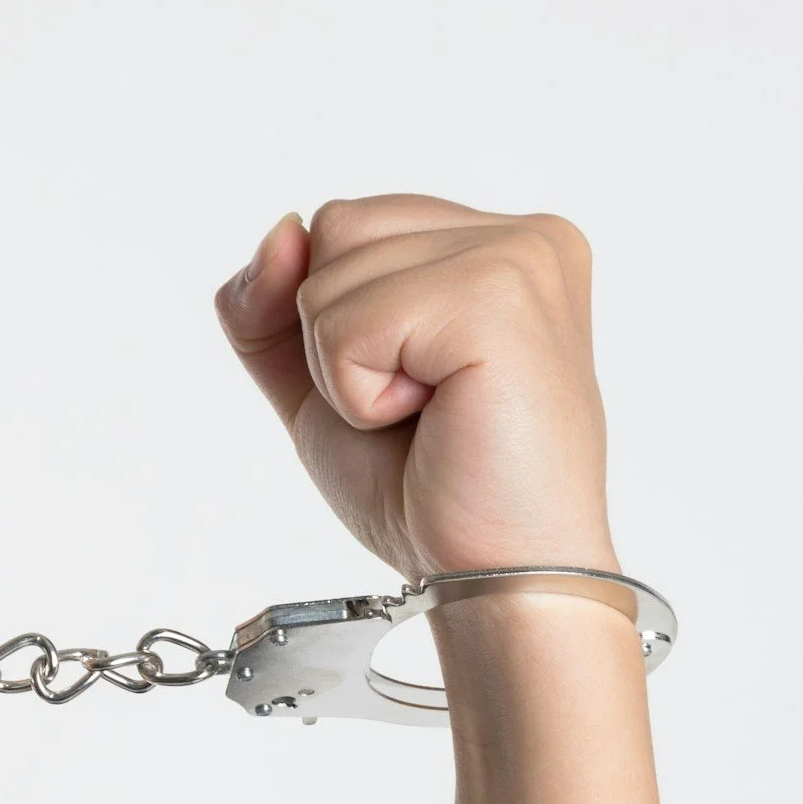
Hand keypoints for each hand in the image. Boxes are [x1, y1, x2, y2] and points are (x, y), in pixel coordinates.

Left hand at [214, 194, 614, 581]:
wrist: (497, 580)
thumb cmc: (435, 492)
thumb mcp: (323, 379)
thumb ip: (275, 302)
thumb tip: (280, 231)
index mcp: (502, 245)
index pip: (347, 223)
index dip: (336, 320)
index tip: (420, 391)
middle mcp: (527, 236)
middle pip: (335, 226)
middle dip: (336, 336)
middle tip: (423, 408)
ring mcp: (520, 258)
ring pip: (329, 270)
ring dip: (347, 370)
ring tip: (431, 415)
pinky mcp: (498, 296)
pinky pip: (346, 321)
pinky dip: (358, 391)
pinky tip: (433, 420)